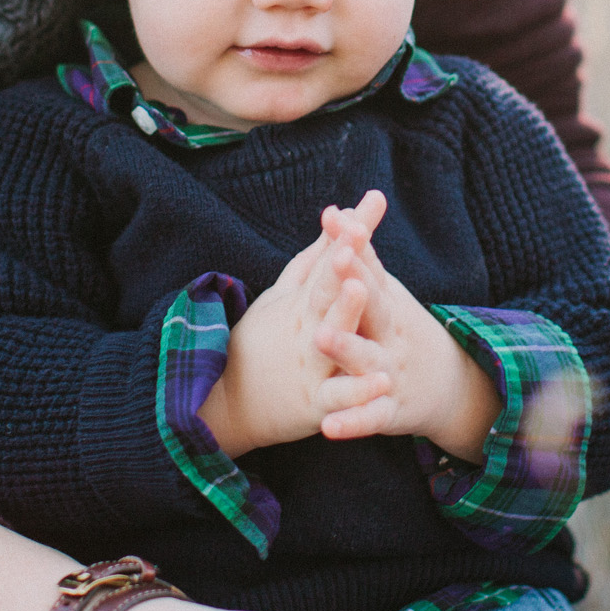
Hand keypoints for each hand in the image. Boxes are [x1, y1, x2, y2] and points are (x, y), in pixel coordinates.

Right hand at [199, 194, 389, 456]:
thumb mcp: (285, 296)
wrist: (226, 404)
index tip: (365, 206)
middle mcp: (305, 328)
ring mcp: (309, 365)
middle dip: (339, 264)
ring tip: (361, 291)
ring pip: (331, 339)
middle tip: (354, 236)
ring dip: (345, 315)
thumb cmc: (263, 342)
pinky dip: (358, 393)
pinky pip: (338, 397)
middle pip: (324, 292)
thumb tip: (340, 211)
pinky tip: (382, 383)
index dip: (343, 236)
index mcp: (300, 303)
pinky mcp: (314, 404)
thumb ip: (318, 256)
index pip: (325, 262)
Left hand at [311, 191, 502, 461]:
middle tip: (336, 266)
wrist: (450, 386)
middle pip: (374, 307)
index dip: (353, 243)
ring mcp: (392, 372)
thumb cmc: (401, 329)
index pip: (370, 268)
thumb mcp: (388, 294)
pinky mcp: (389, 410)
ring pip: (368, 361)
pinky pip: (369, 417)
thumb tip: (340, 210)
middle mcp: (392, 334)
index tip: (335, 218)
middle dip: (355, 288)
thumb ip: (362, 256)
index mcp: (388, 304)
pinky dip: (351, 422)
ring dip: (347, 349)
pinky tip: (328, 429)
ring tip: (321, 338)